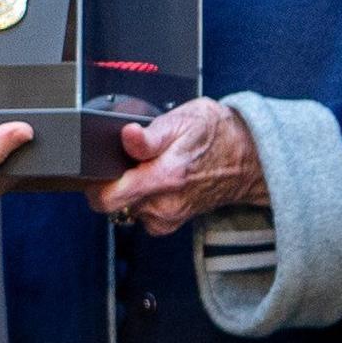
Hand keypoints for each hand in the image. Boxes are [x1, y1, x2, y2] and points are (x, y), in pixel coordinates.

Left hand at [86, 98, 269, 235]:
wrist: (248, 158)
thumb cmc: (215, 134)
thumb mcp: (182, 120)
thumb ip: (150, 135)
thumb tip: (127, 136)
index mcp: (163, 178)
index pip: (107, 198)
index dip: (93, 181)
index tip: (97, 166)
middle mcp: (164, 205)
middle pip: (112, 205)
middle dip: (110, 184)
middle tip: (123, 164)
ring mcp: (168, 217)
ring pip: (126, 209)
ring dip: (128, 191)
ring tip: (145, 169)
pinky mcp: (172, 222)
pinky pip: (143, 215)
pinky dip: (142, 200)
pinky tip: (154, 183)